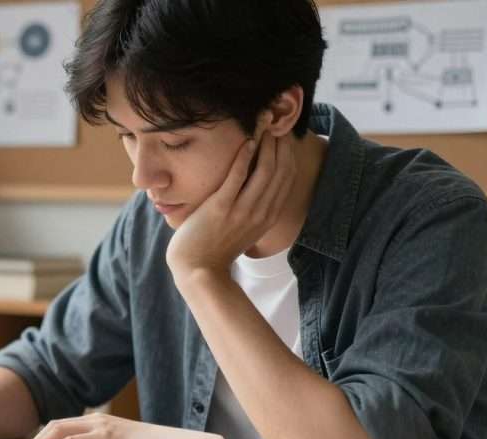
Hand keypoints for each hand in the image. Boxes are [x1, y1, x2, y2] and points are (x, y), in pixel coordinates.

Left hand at [164, 132, 296, 277]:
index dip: (288, 153)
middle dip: (280, 143)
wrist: (198, 269)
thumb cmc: (216, 247)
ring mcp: (242, 211)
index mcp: (268, 216)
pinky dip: (243, 158)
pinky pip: (237, 178)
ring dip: (266, 144)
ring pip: (264, 171)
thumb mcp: (244, 229)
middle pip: (280, 171)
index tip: (284, 134)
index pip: (287, 178)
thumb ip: (254, 209)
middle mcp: (261, 213)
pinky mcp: (221, 209)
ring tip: (263, 124)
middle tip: (276, 120)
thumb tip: (256, 189)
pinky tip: (247, 141)